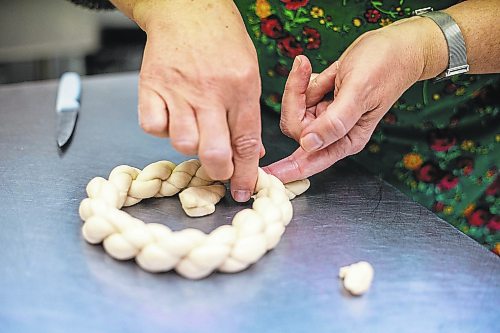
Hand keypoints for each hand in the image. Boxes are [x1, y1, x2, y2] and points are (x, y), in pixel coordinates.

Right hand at [122, 0, 262, 201]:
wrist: (186, 8)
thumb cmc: (222, 40)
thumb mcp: (248, 72)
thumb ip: (247, 114)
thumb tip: (250, 153)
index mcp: (241, 86)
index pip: (245, 141)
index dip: (246, 173)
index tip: (243, 190)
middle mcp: (209, 91)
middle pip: (213, 151)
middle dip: (219, 171)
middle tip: (220, 168)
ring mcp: (177, 89)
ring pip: (181, 143)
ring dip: (191, 147)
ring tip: (195, 131)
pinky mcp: (150, 86)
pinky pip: (152, 127)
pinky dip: (162, 130)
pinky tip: (171, 117)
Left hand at [264, 17, 446, 182]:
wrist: (397, 45)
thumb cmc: (385, 67)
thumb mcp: (359, 93)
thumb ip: (334, 122)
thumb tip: (308, 144)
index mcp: (346, 139)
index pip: (310, 158)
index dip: (289, 168)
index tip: (270, 175)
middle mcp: (334, 132)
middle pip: (296, 126)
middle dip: (298, 98)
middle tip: (308, 74)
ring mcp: (327, 116)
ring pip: (297, 107)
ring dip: (307, 86)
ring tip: (332, 73)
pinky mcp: (322, 100)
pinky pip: (302, 93)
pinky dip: (309, 80)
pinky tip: (330, 72)